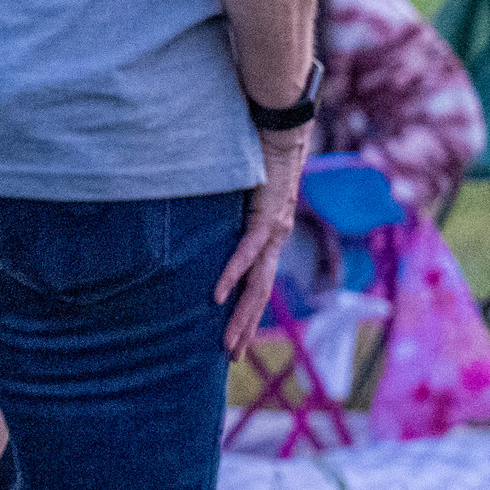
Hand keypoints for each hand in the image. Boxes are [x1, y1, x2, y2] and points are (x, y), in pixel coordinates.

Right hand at [215, 130, 311, 353]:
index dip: (247, 314)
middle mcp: (276, 240)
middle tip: (231, 356)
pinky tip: (217, 296)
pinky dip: (232, 274)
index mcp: (270, 238)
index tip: (235, 339)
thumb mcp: (241, 195)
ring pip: (257, 285)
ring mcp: (273, 232)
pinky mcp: (267, 217)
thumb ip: (233, 213)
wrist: (281, 132)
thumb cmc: (259, 158)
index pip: (258, 286)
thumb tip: (208, 222)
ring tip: (229, 342)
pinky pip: (247, 252)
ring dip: (242, 316)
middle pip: (259, 296)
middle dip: (245, 329)